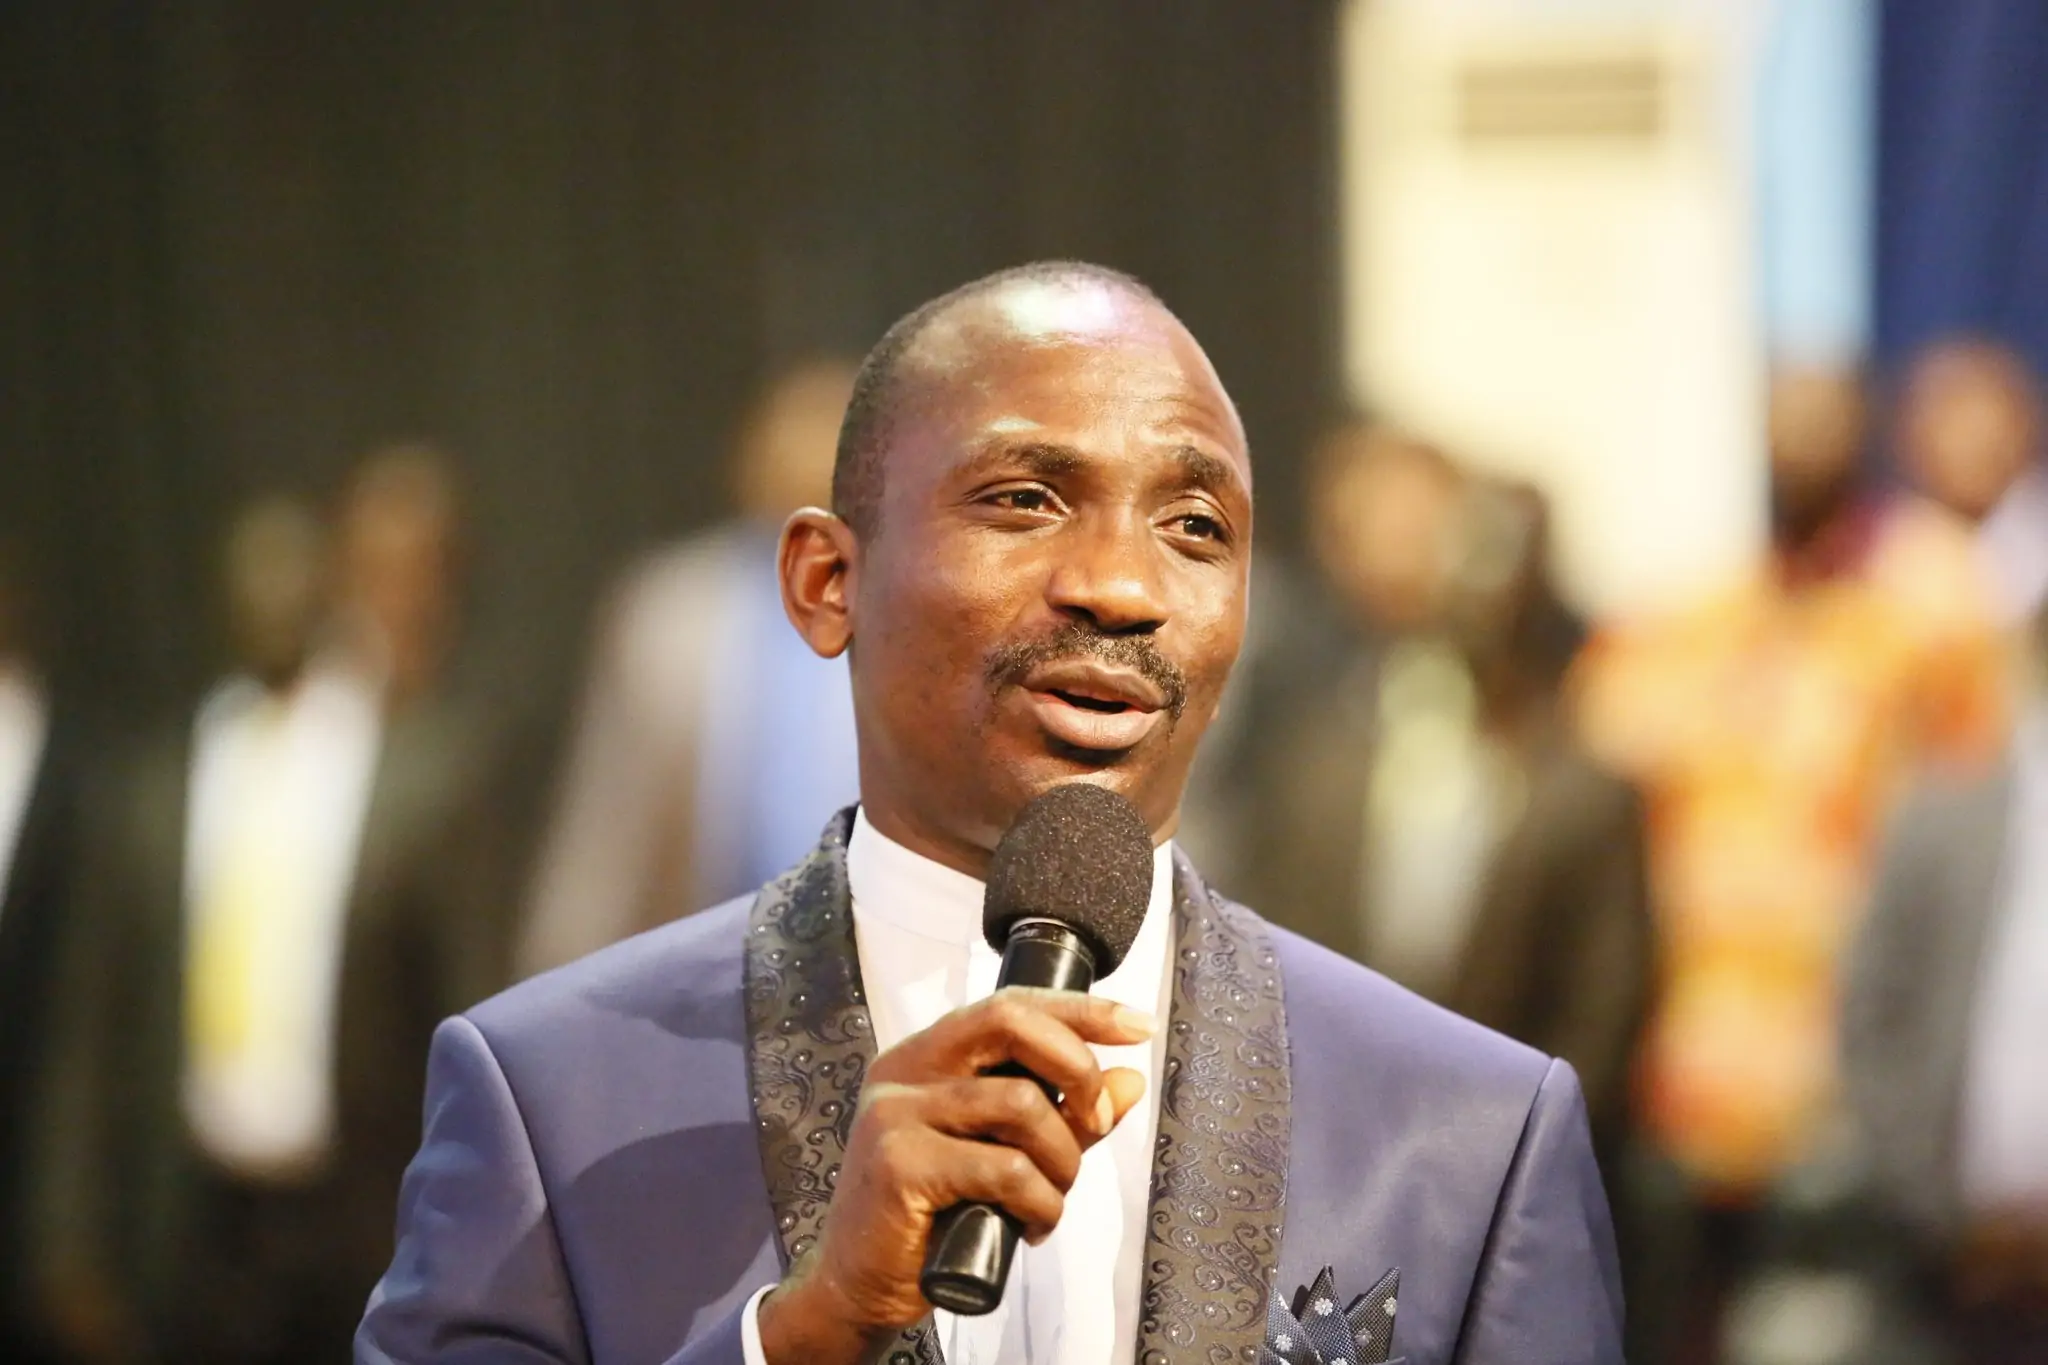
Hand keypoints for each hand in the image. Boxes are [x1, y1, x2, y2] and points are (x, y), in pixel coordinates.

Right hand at [756, 987, 1153, 1364]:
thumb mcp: (1004, 1153)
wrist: (858, 1282)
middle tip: (1097, 1118)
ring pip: (1021, 1104)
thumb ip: (1064, 1115)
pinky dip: (1041, 1202)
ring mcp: (895, 1113)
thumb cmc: (932, 1214)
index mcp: (926, 1055)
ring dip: (1063, 1159)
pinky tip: (1032, 1226)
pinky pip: (1005, 1169)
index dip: (1079, 1011)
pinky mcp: (900, 1164)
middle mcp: (904, 1070)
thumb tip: (1130, 1080)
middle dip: (1076, 1067)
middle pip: (1010, 1024)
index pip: (1009, 1005)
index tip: (1136, 1026)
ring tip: (1052, 1196)